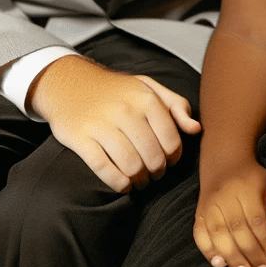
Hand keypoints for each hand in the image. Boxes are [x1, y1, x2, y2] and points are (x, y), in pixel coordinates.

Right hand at [27, 54, 200, 193]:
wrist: (69, 82)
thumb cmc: (115, 90)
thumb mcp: (147, 87)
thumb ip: (175, 105)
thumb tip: (196, 129)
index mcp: (146, 98)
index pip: (171, 140)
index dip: (173, 157)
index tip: (169, 161)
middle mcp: (125, 110)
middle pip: (152, 157)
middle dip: (157, 172)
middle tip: (153, 173)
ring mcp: (101, 125)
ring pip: (131, 166)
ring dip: (139, 180)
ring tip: (139, 180)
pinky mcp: (81, 139)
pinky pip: (105, 169)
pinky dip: (118, 183)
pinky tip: (123, 184)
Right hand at [193, 158, 265, 266]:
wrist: (224, 163)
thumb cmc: (254, 178)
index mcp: (246, 189)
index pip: (257, 219)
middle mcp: (225, 197)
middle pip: (238, 230)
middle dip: (253, 255)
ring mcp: (209, 206)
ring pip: (219, 235)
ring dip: (232, 257)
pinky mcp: (199, 214)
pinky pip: (200, 235)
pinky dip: (208, 251)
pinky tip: (220, 264)